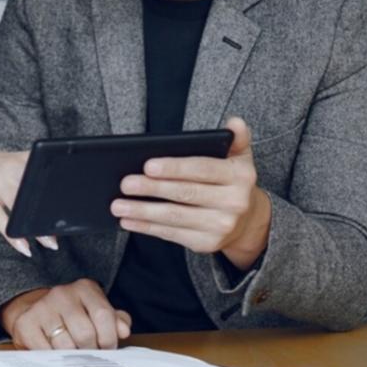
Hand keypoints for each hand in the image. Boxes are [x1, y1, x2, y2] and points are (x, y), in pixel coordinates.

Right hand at [0, 140, 56, 256]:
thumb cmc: (1, 170)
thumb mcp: (20, 166)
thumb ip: (40, 181)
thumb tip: (62, 212)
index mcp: (25, 159)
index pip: (48, 173)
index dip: (61, 189)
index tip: (74, 204)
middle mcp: (10, 168)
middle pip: (34, 192)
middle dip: (50, 212)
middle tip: (63, 229)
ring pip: (18, 207)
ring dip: (35, 228)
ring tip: (50, 243)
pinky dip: (12, 237)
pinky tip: (24, 248)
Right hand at [0, 279, 132, 349]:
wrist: (35, 309)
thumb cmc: (73, 315)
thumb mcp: (96, 312)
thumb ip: (115, 321)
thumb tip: (123, 331)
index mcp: (85, 289)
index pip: (103, 315)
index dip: (109, 338)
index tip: (108, 348)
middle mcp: (62, 294)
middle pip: (85, 334)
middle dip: (91, 351)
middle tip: (89, 354)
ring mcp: (42, 308)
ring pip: (65, 346)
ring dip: (72, 356)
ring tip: (72, 354)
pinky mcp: (26, 323)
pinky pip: (45, 351)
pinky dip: (53, 358)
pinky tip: (55, 353)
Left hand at [110, 116, 271, 269]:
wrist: (249, 221)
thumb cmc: (233, 181)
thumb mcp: (240, 157)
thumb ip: (237, 138)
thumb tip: (235, 122)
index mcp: (240, 176)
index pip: (202, 169)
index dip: (174, 167)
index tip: (148, 165)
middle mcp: (234, 203)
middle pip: (185, 193)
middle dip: (152, 189)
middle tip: (125, 184)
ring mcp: (221, 226)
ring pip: (175, 217)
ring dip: (143, 211)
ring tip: (118, 205)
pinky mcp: (206, 244)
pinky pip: (172, 234)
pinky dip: (147, 228)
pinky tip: (129, 221)